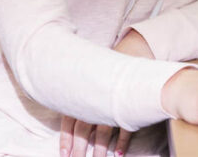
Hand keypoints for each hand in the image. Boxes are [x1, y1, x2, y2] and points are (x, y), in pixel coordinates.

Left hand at [58, 30, 150, 155]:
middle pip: (84, 130)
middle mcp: (95, 101)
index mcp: (82, 94)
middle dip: (80, 148)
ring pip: (103, 132)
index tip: (65, 155)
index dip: (66, 139)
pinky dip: (122, 141)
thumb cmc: (108, 67)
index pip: (70, 121)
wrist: (132, 51)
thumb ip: (79, 92)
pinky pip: (126, 127)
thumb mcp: (89, 76)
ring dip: (100, 149)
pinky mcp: (130, 106)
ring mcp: (113, 104)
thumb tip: (66, 107)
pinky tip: (118, 153)